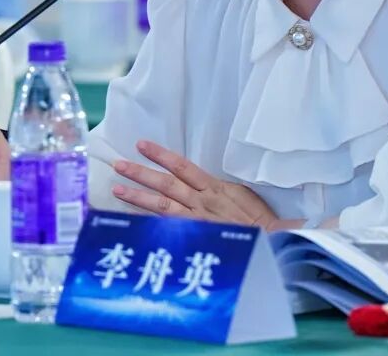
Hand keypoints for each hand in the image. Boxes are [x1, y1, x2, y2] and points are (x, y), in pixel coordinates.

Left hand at [112, 140, 284, 229]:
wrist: (271, 242)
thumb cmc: (259, 219)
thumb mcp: (242, 194)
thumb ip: (218, 188)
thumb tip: (201, 181)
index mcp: (214, 187)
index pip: (183, 166)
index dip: (161, 155)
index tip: (142, 145)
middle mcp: (202, 202)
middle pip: (166, 184)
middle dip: (141, 173)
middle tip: (119, 164)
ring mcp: (196, 222)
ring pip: (161, 206)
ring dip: (137, 197)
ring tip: (117, 189)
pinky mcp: (195, 237)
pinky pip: (167, 229)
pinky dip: (149, 224)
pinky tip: (131, 220)